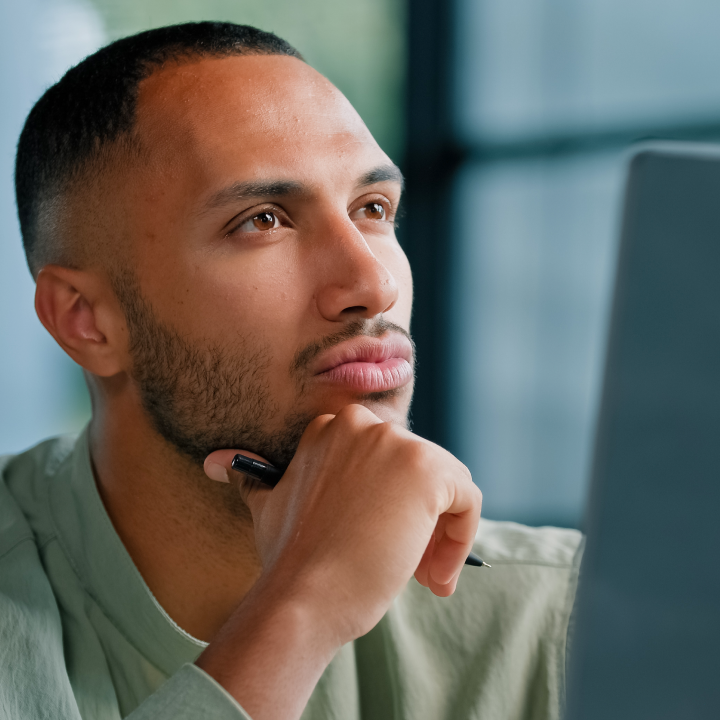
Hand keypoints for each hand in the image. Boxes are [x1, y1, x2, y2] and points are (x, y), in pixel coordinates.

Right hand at [204, 403, 481, 645]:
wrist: (301, 598)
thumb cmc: (288, 561)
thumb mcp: (267, 507)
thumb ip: (251, 478)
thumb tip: (214, 463)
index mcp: (332, 428)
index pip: (388, 460)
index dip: (388, 504)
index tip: (377, 542)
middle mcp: (363, 424)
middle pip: (418, 471)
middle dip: (416, 520)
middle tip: (405, 566)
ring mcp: (396, 443)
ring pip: (447, 485)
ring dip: (439, 534)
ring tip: (422, 577)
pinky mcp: (427, 470)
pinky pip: (468, 498)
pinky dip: (461, 538)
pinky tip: (435, 576)